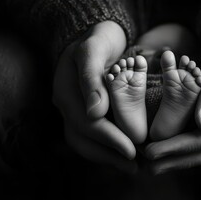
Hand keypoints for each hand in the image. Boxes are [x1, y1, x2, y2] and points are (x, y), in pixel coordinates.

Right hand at [53, 21, 136, 172]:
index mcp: (66, 91)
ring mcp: (73, 108)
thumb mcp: (94, 49)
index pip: (86, 124)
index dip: (109, 139)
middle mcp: (66, 104)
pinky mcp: (83, 110)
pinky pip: (90, 135)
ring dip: (106, 155)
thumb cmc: (97, 38)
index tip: (132, 150)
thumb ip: (91, 77)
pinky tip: (121, 151)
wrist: (95, 33)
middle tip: (134, 166)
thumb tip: (95, 112)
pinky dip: (105, 146)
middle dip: (108, 154)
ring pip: (84, 141)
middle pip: (82, 139)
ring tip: (129, 165)